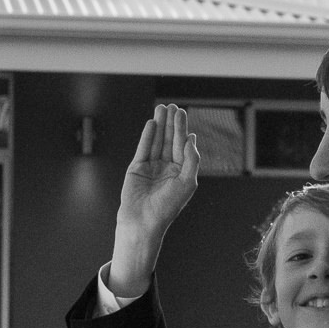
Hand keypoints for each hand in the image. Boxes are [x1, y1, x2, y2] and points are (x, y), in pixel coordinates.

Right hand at [108, 105, 199, 297]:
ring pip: (156, 141)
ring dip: (159, 125)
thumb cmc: (168, 207)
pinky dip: (147, 136)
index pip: (182, 146)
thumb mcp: (187, 182)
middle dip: (170, 123)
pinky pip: (143, 148)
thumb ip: (191, 159)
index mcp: (180, 172)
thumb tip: (191, 138)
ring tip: (161, 108)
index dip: (182, 129)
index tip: (182, 113)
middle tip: (171, 106)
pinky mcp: (136, 168)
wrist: (144, 221)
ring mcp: (151, 167)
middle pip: (169, 140)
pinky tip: (151, 124)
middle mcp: (166, 168)